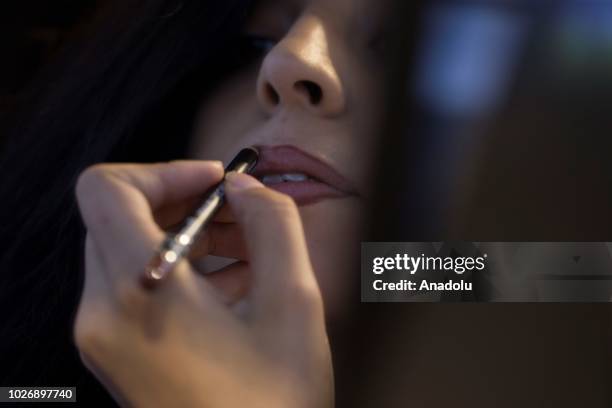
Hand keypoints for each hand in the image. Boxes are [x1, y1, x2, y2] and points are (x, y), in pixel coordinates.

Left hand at [74, 161, 332, 407]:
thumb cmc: (274, 403)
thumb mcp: (294, 304)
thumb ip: (275, 226)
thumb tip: (248, 188)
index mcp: (138, 291)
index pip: (107, 189)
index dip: (165, 170)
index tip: (218, 183)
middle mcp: (102, 311)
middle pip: (123, 219)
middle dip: (188, 204)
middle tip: (245, 215)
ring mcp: (103, 337)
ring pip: (132, 252)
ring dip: (190, 237)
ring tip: (252, 252)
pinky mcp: (115, 354)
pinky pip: (138, 288)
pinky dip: (182, 272)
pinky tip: (238, 287)